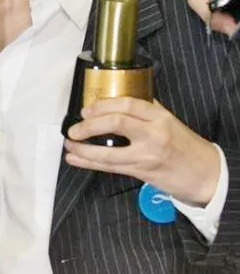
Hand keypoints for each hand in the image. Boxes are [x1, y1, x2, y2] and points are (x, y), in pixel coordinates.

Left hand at [65, 97, 220, 205]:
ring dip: (82, 149)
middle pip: (115, 123)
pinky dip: (88, 162)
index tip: (86, 109)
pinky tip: (75, 159)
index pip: (127, 104)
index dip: (102, 105)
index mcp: (159, 116)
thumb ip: (145, 111)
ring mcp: (146, 154)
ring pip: (107, 151)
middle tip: (74, 128)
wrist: (205, 173)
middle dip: (88, 125)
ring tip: (69, 145)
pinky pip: (109, 167)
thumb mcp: (169, 121)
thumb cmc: (184, 145)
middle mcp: (153, 133)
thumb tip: (117, 100)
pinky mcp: (141, 172)